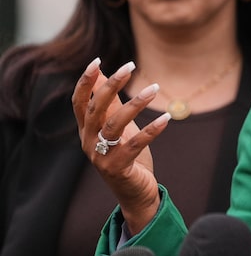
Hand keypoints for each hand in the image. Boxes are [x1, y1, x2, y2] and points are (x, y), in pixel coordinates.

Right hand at [71, 57, 170, 234]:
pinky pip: (135, 145)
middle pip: (95, 108)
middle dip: (110, 85)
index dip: (85, 82)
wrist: (136, 194)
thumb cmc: (127, 157)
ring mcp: (101, 157)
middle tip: (129, 66)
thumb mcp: (120, 128)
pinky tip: (166, 119)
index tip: (96, 61)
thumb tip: (105, 75)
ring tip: (154, 88)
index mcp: (87, 131)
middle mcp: (89, 143)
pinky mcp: (118, 168)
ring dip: (136, 104)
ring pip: (115, 124)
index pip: (79, 102)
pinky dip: (151, 130)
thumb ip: (112, 105)